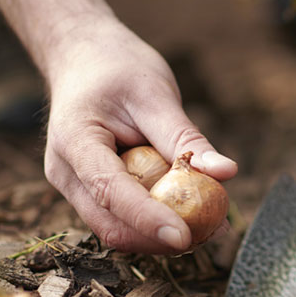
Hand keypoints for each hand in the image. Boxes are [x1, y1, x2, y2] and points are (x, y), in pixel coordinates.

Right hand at [44, 17, 236, 253]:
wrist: (85, 58)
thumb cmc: (118, 68)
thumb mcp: (156, 96)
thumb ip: (186, 138)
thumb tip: (227, 172)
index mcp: (76, 142)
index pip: (110, 192)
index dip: (148, 219)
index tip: (186, 236)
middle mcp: (68, 173)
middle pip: (111, 225)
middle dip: (161, 238)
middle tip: (214, 232)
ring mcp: (76, 185)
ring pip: (118, 228)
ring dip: (163, 235)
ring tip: (212, 224)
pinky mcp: (93, 189)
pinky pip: (124, 215)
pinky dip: (158, 219)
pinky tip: (193, 211)